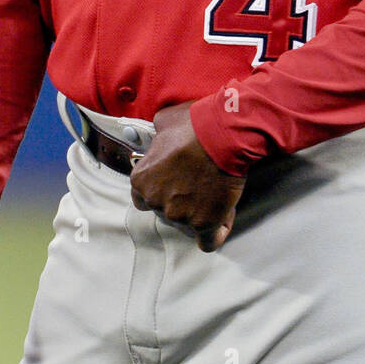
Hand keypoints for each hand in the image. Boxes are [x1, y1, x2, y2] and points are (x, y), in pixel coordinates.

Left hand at [130, 102, 245, 251]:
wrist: (223, 134)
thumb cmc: (194, 124)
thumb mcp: (164, 121)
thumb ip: (157, 137)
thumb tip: (160, 137)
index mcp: (141, 180)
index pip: (142, 197)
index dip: (159, 189)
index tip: (173, 181)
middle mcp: (156, 201)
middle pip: (165, 211)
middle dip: (179, 201)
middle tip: (198, 183)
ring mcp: (179, 215)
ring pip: (187, 224)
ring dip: (199, 213)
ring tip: (216, 193)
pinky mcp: (204, 224)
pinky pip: (208, 242)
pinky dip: (214, 234)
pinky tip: (220, 222)